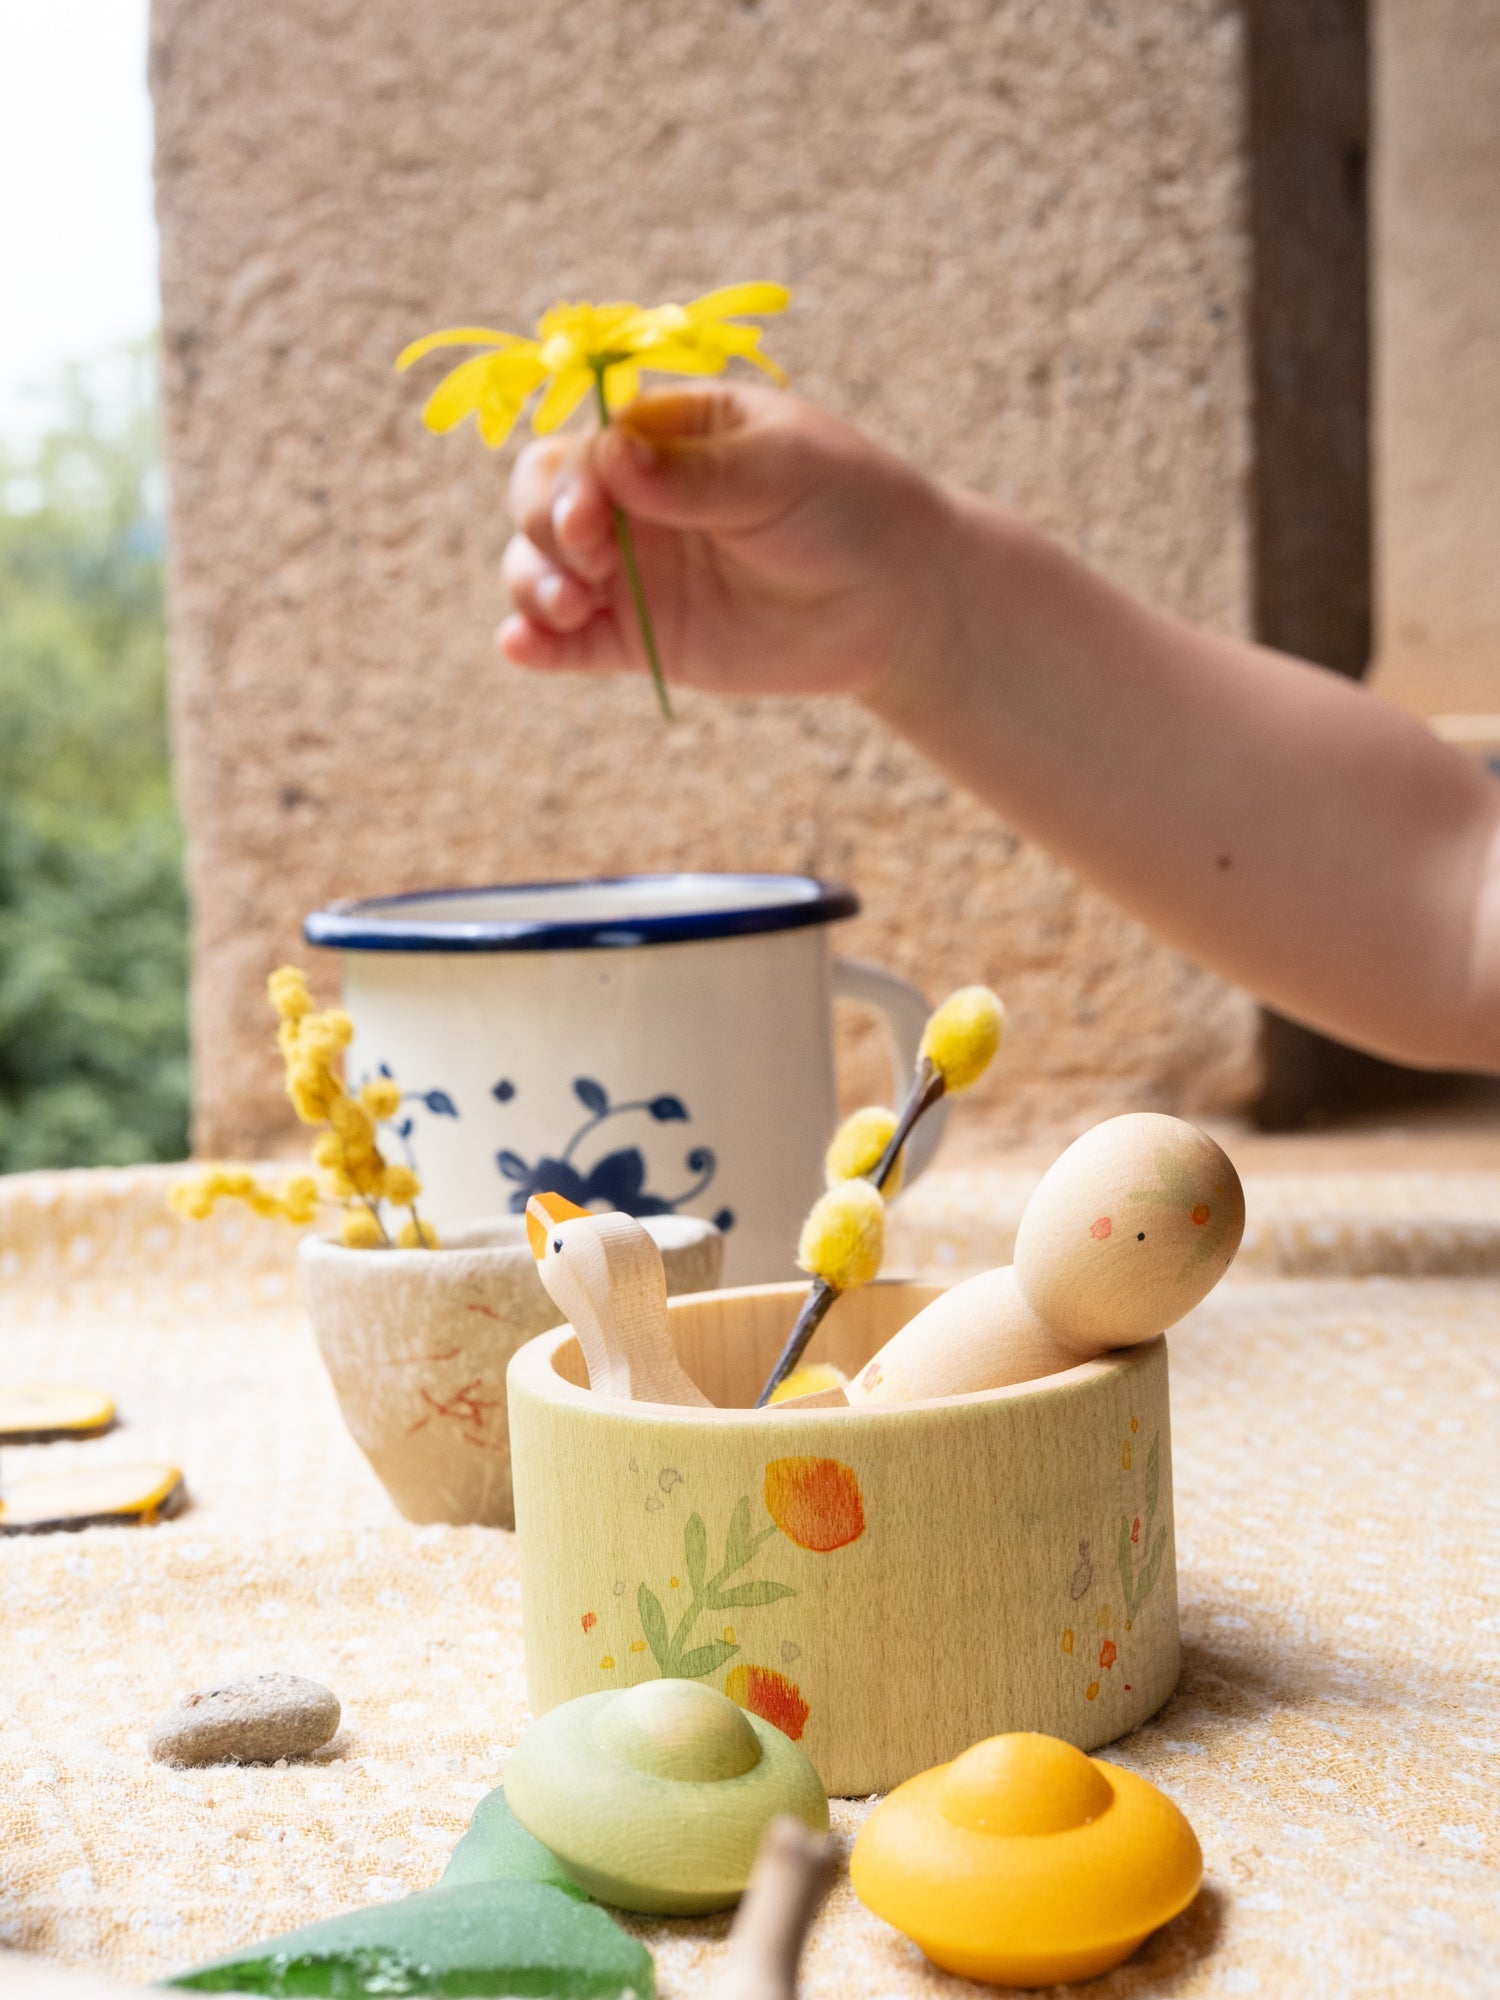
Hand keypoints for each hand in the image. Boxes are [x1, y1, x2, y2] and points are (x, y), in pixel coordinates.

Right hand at [498, 383, 951, 702]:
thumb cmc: (847, 507)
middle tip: (589, 562)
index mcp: (660, 433)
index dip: (572, 480)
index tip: (594, 515)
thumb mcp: (779, 472)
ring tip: (568, 609)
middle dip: (545, 528)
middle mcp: (631, 498)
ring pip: (539, 568)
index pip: (583, 444)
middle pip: (542, 500)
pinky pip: (566, 643)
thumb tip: (612, 456)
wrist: (897, 599)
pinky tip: (522, 647)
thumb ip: (694, 473)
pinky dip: (533, 644)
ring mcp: (630, 570)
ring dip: (532, 584)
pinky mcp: (637, 639)